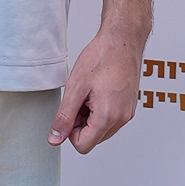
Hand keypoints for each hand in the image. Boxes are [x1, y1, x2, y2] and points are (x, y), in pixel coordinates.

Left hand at [48, 26, 145, 153]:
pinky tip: (98, 91)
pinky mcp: (129, 107)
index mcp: (108, 116)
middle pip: (93, 139)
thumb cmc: (102, 57)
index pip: (83, 146)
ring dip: (90, 117)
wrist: (123, 40)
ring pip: (101, 130)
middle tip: (79, 98)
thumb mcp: (75, 88)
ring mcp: (127, 113)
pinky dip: (100, 110)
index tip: (70, 111)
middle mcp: (122, 119)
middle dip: (80, 123)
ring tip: (89, 93)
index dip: (70, 131)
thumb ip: (64, 117)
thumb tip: (55, 138)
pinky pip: (111, 120)